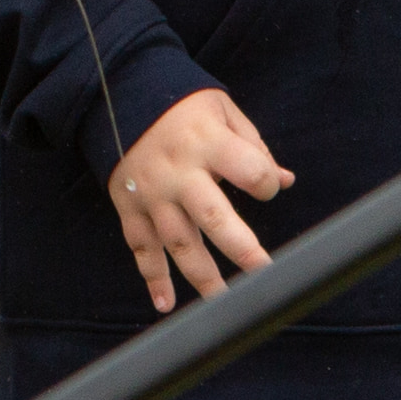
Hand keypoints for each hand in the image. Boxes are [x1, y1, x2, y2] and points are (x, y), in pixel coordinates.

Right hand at [106, 86, 290, 311]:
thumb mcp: (221, 110)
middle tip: (265, 273)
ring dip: (203, 277)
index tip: (266, 186)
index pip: (250, 171)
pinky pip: (142, 248)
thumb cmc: (179, 104)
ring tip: (225, 304)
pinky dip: (153, 278)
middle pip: (213, 217)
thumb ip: (253, 147)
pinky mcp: (129, 208)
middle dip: (241, 249)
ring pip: (179, 243)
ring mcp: (151, 194)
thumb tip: (285, 181)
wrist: (115, 95)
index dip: (266, 183)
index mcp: (207, 143)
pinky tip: (165, 304)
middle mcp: (178, 173)